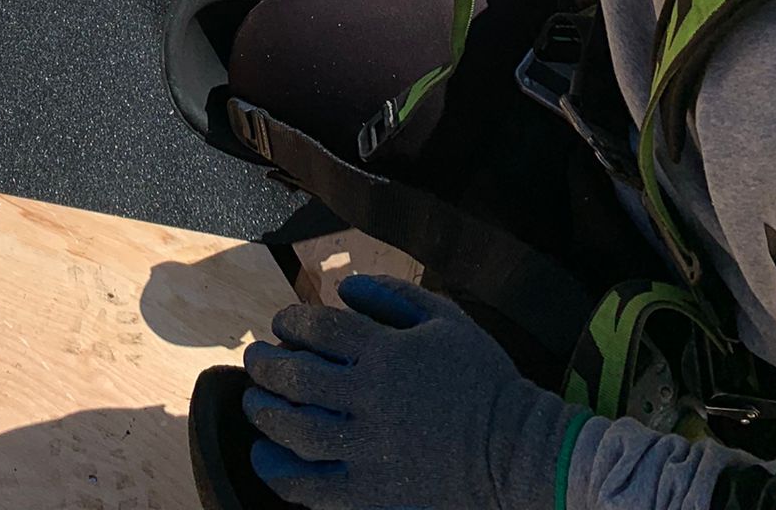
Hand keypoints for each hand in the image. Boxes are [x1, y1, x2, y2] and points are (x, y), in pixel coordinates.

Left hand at [242, 276, 587, 509]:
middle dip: (265, 365)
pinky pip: (314, 489)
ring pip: (297, 431)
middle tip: (255, 361)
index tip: (280, 325)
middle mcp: (372, 400)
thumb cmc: (484, 381)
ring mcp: (371, 452)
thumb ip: (392, 296)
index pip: (318, 328)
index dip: (289, 322)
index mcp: (388, 354)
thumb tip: (344, 286)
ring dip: (265, 414)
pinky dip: (282, 473)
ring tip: (255, 404)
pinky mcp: (375, 496)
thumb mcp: (446, 320)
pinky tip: (266, 457)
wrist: (521, 453)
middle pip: (298, 377)